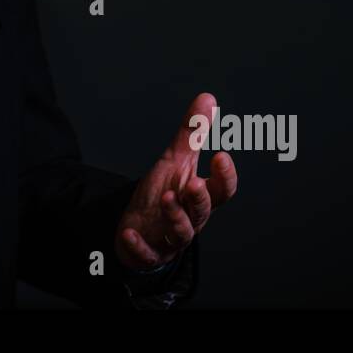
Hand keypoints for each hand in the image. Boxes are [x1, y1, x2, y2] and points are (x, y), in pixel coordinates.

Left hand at [114, 92, 237, 269]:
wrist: (143, 227)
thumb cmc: (166, 192)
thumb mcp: (177, 161)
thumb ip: (193, 133)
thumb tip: (207, 99)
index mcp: (199, 196)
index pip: (220, 189)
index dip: (223, 176)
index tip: (221, 157)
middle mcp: (190, 218)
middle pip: (201, 211)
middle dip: (199, 199)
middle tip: (193, 183)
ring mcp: (169, 237)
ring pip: (180, 233)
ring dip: (175, 217)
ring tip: (168, 198)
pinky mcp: (148, 252)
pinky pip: (146, 253)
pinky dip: (139, 246)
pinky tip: (129, 234)